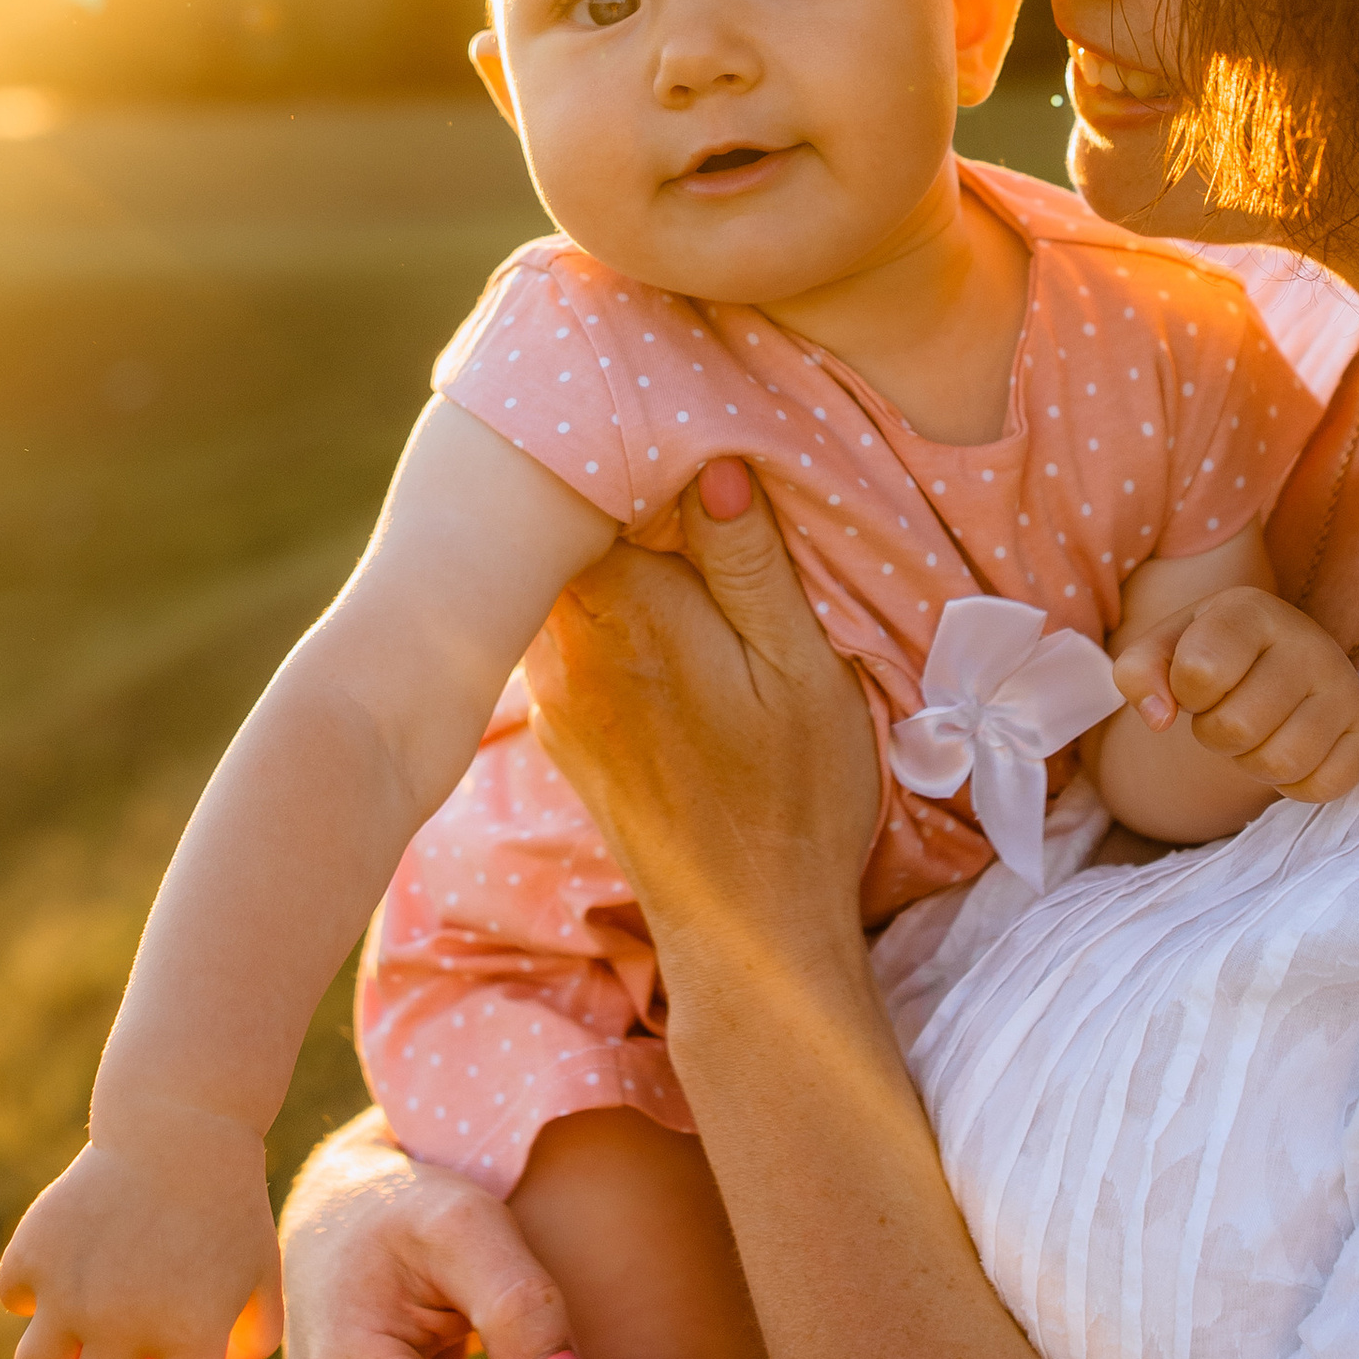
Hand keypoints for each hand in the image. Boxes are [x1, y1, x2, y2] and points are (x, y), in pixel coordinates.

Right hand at [0, 1105, 280, 1358]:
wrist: (181, 1125)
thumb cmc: (230, 1210)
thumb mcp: (259, 1279)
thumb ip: (243, 1347)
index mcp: (190, 1334)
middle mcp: (124, 1323)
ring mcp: (71, 1290)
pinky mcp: (35, 1253)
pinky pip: (18, 1300)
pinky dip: (34, 1302)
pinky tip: (58, 1289)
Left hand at [519, 460, 880, 985]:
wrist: (747, 933)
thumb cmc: (796, 793)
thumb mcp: (804, 666)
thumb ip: (751, 563)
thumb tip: (712, 462)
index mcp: (629, 610)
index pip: (592, 486)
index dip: (633, 447)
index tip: (681, 425)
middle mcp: (569, 645)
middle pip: (563, 530)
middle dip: (609, 490)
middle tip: (673, 462)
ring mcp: (554, 690)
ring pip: (559, 582)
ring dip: (602, 551)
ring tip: (664, 528)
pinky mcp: (560, 728)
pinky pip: (565, 633)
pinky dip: (599, 608)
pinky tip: (651, 612)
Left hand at [1115, 584, 1358, 803]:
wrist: (1279, 660)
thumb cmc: (1214, 654)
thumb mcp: (1166, 648)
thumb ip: (1139, 671)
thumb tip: (1158, 716)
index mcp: (1250, 609)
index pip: (1199, 671)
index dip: (1185, 693)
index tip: (1196, 682)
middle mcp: (1308, 640)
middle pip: (1236, 728)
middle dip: (1215, 734)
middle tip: (1227, 713)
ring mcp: (1345, 684)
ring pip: (1280, 763)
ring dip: (1252, 762)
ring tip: (1257, 732)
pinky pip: (1322, 786)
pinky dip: (1294, 785)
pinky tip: (1291, 749)